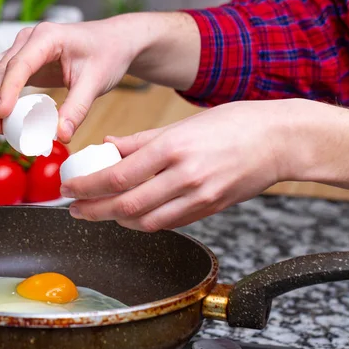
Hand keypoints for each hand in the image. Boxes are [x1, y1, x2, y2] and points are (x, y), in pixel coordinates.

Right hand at [0, 12, 200, 142]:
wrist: (113, 43)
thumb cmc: (107, 55)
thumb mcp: (96, 83)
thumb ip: (77, 108)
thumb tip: (61, 135)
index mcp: (47, 37)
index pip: (18, 65)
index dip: (6, 91)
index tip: (1, 115)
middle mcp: (28, 39)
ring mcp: (22, 49)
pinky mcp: (21, 62)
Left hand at [60, 99, 296, 231]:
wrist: (279, 142)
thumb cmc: (233, 124)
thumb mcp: (181, 124)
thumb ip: (140, 140)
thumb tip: (107, 147)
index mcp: (174, 148)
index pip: (118, 176)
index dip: (88, 186)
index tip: (69, 188)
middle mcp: (185, 176)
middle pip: (125, 205)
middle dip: (93, 210)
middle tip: (74, 208)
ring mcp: (199, 197)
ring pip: (144, 221)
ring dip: (115, 220)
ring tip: (97, 212)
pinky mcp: (208, 211)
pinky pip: (167, 223)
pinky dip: (142, 222)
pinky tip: (129, 214)